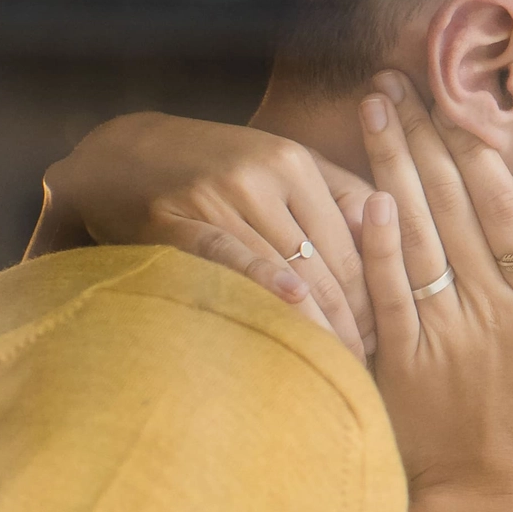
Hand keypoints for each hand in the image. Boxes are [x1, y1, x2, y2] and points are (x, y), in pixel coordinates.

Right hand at [27, 113, 376, 358]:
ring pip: (286, 266)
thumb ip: (335, 189)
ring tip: (338, 360)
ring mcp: (217, 196)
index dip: (371, 291)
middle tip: (366, 359)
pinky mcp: (177, 218)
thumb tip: (388, 226)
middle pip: (323, 259)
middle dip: (350, 316)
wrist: (124, 151)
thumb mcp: (278, 161)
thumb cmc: (215, 165)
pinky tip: (292, 304)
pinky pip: (228, 253)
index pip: (350, 240)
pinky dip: (262, 277)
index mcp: (294, 160)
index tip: (382, 332)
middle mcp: (260, 175)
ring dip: (316, 321)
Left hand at [357, 79, 512, 500]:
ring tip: (373, 109)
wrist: (484, 502)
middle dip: (424, 136)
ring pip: (417, 234)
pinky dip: (376, 246)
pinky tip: (364, 196)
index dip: (482, 156)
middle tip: (397, 80)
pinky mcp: (399, 359)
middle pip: (454, 205)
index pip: (508, 213)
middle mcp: (490, 310)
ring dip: (392, 165)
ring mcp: (442, 332)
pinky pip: (387, 292)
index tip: (461, 105)